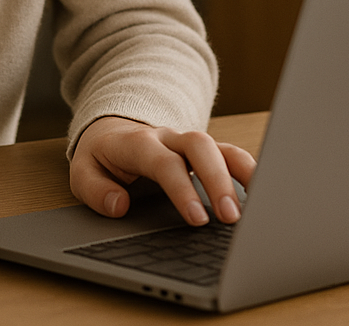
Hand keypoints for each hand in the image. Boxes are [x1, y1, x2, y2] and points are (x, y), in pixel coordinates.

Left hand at [69, 116, 255, 226]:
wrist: (111, 129)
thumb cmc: (102, 156)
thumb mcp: (83, 171)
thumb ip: (95, 190)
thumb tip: (119, 205)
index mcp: (137, 142)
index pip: (163, 162)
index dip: (182, 189)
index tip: (198, 219)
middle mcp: (168, 137)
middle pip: (200, 146)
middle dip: (218, 180)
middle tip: (231, 218)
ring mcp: (188, 142)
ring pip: (221, 146)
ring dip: (243, 174)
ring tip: (261, 206)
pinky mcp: (205, 152)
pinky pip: (231, 155)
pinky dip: (250, 172)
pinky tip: (266, 196)